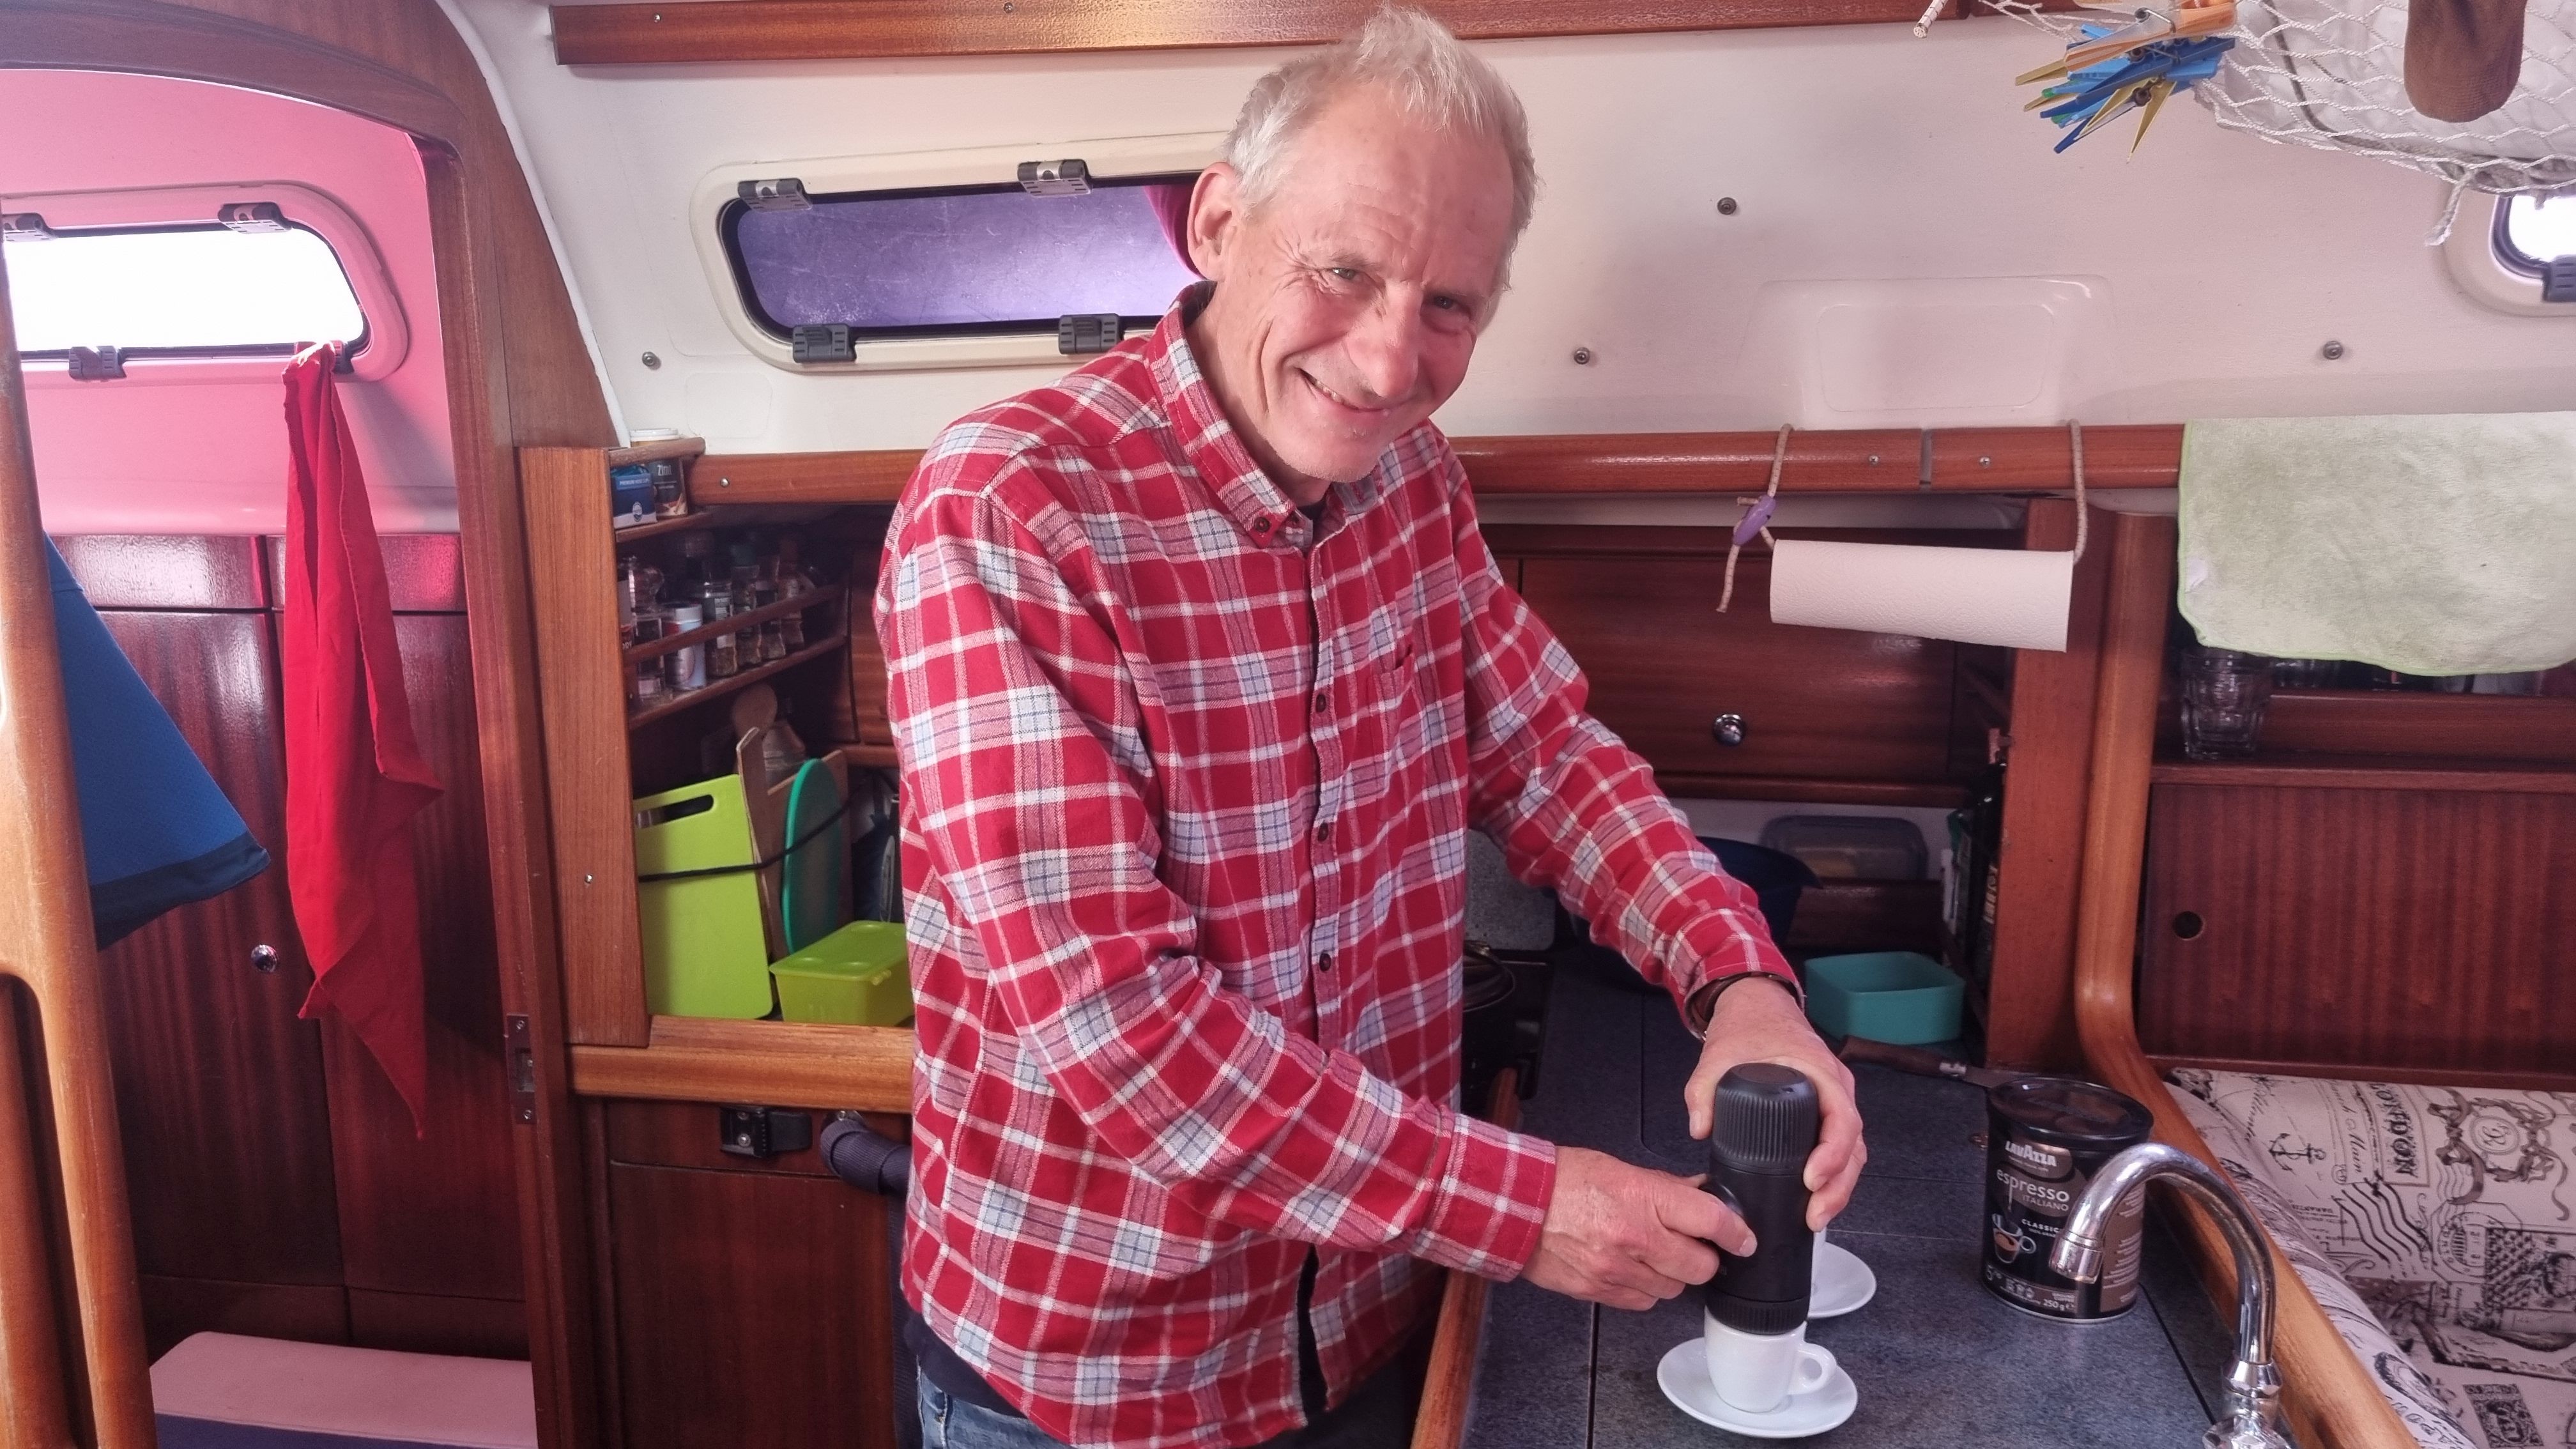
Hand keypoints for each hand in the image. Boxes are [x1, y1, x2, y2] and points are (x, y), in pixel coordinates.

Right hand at [1521, 1146, 1751, 1310]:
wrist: (1514, 1205)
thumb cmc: (1563, 1180)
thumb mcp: (1621, 1169)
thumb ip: (1666, 1187)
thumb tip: (1702, 1195)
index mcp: (1644, 1198)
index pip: (1713, 1220)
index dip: (1737, 1231)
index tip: (1745, 1237)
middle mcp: (1635, 1238)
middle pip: (1701, 1266)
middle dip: (1704, 1257)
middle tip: (1695, 1245)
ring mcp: (1617, 1269)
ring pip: (1674, 1289)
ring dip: (1674, 1275)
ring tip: (1655, 1255)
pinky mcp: (1599, 1291)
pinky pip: (1643, 1301)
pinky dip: (1646, 1288)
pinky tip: (1633, 1268)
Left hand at [1684, 977, 1865, 1229]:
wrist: (1759, 1008)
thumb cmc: (1750, 1027)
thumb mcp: (1719, 1054)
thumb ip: (1703, 1090)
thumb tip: (1699, 1128)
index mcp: (1821, 1072)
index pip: (1843, 1119)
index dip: (1833, 1155)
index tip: (1811, 1180)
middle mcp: (1837, 1090)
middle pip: (1853, 1147)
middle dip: (1838, 1187)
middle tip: (1814, 1217)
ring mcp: (1834, 1103)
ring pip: (1851, 1153)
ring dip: (1837, 1189)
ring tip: (1814, 1219)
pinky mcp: (1824, 1115)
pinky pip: (1838, 1149)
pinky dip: (1832, 1177)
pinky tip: (1814, 1201)